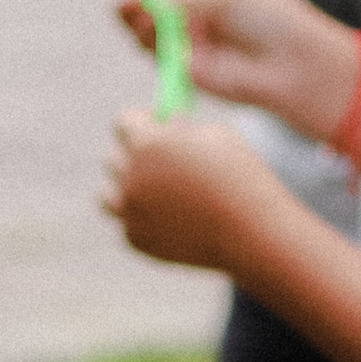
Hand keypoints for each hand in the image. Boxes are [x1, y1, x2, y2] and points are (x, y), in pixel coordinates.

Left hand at [103, 109, 291, 269]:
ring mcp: (130, 213)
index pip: (124, 122)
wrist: (252, 233)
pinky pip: (128, 222)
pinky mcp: (137, 241)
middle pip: (113, 158)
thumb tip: (166, 123)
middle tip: (160, 158)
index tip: (156, 124)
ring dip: (127, 188)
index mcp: (147, 145)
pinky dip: (143, 218)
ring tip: (157, 189)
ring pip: (108, 195)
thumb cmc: (241, 178)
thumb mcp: (215, 136)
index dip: (142, 120)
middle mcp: (130, 179)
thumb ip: (181, 128)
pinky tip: (172, 218)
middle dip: (135, 154)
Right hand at [117, 0, 356, 136]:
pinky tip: (161, 45)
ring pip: (143, 32)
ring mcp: (184, 43)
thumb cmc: (267, 20)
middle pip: (142, 6)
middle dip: (131, 5)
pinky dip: (152, 48)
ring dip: (141, 26)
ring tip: (154, 25)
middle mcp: (186, 15)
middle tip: (131, 6)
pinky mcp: (185, 71)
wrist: (291, 64)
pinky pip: (157, 58)